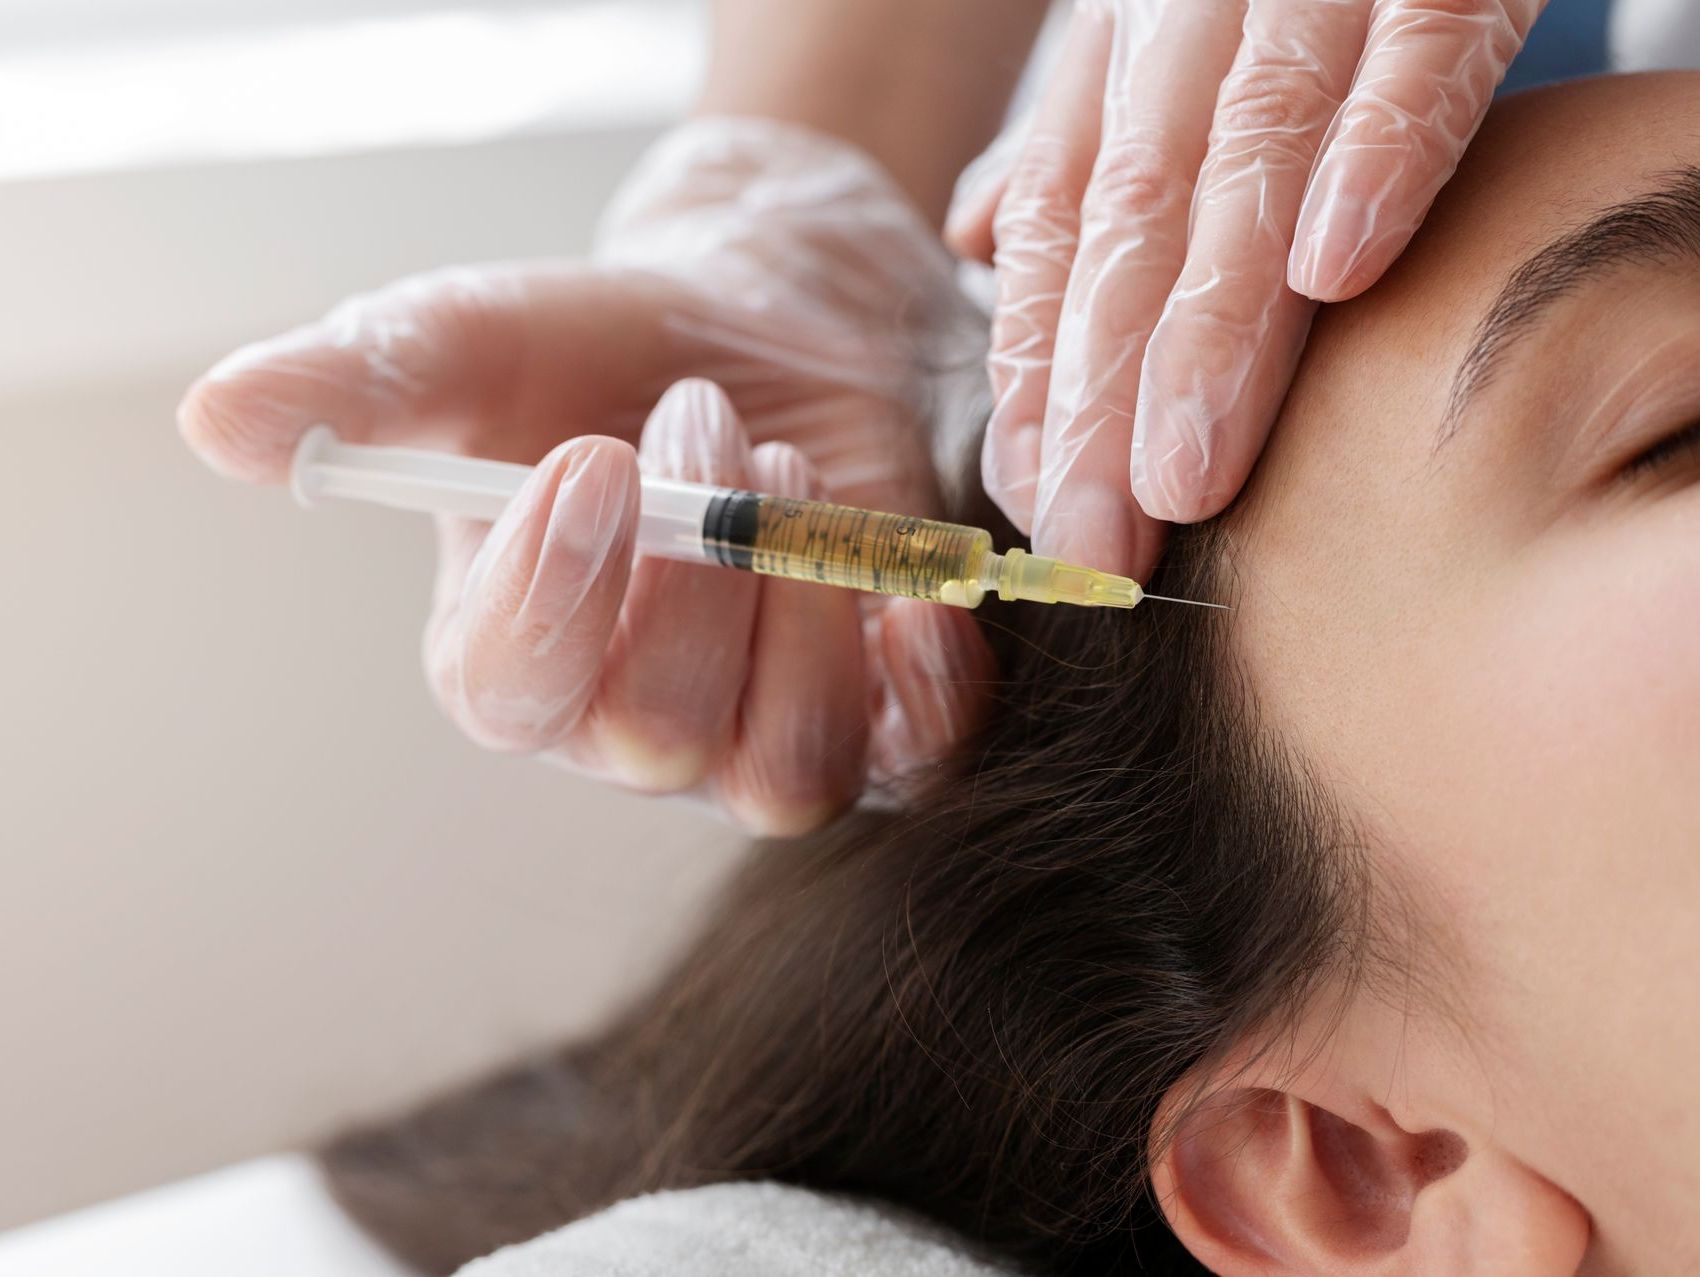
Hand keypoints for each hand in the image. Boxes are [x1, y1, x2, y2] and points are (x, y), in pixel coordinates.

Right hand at [179, 119, 993, 834]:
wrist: (747, 333)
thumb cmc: (593, 351)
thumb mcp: (463, 345)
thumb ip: (350, 386)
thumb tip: (218, 421)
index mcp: (508, 656)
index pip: (510, 692)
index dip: (553, 595)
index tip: (596, 461)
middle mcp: (626, 727)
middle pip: (657, 738)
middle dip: (698, 571)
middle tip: (704, 418)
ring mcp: (753, 732)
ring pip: (784, 769)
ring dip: (800, 610)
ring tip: (787, 466)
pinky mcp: (871, 709)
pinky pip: (911, 761)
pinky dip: (926, 692)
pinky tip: (914, 594)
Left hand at [950, 0, 1542, 573]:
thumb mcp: (1165, 37)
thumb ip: (1084, 138)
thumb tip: (981, 243)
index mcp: (1126, 43)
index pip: (1058, 218)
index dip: (1037, 363)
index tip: (1029, 501)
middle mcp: (1193, 8)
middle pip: (1130, 216)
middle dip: (1102, 391)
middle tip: (1092, 541)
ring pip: (1243, 154)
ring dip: (1212, 323)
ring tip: (1184, 472)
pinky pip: (1413, 48)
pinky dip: (1378, 152)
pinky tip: (1339, 273)